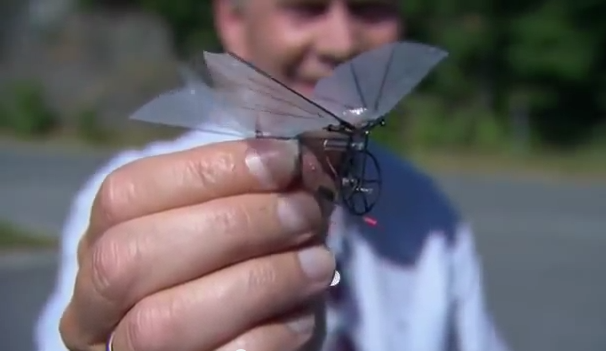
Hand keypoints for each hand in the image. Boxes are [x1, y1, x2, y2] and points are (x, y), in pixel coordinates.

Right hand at [59, 138, 336, 350]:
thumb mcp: (238, 225)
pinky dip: (271, 332)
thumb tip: (302, 162)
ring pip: (165, 321)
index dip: (209, 171)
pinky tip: (303, 314)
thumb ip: (252, 194)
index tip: (284, 160)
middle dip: (234, 224)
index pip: (127, 195)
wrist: (245, 339)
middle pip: (132, 257)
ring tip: (318, 263)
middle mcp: (95, 303)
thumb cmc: (236, 271)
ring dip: (260, 280)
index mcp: (102, 242)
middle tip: (304, 213)